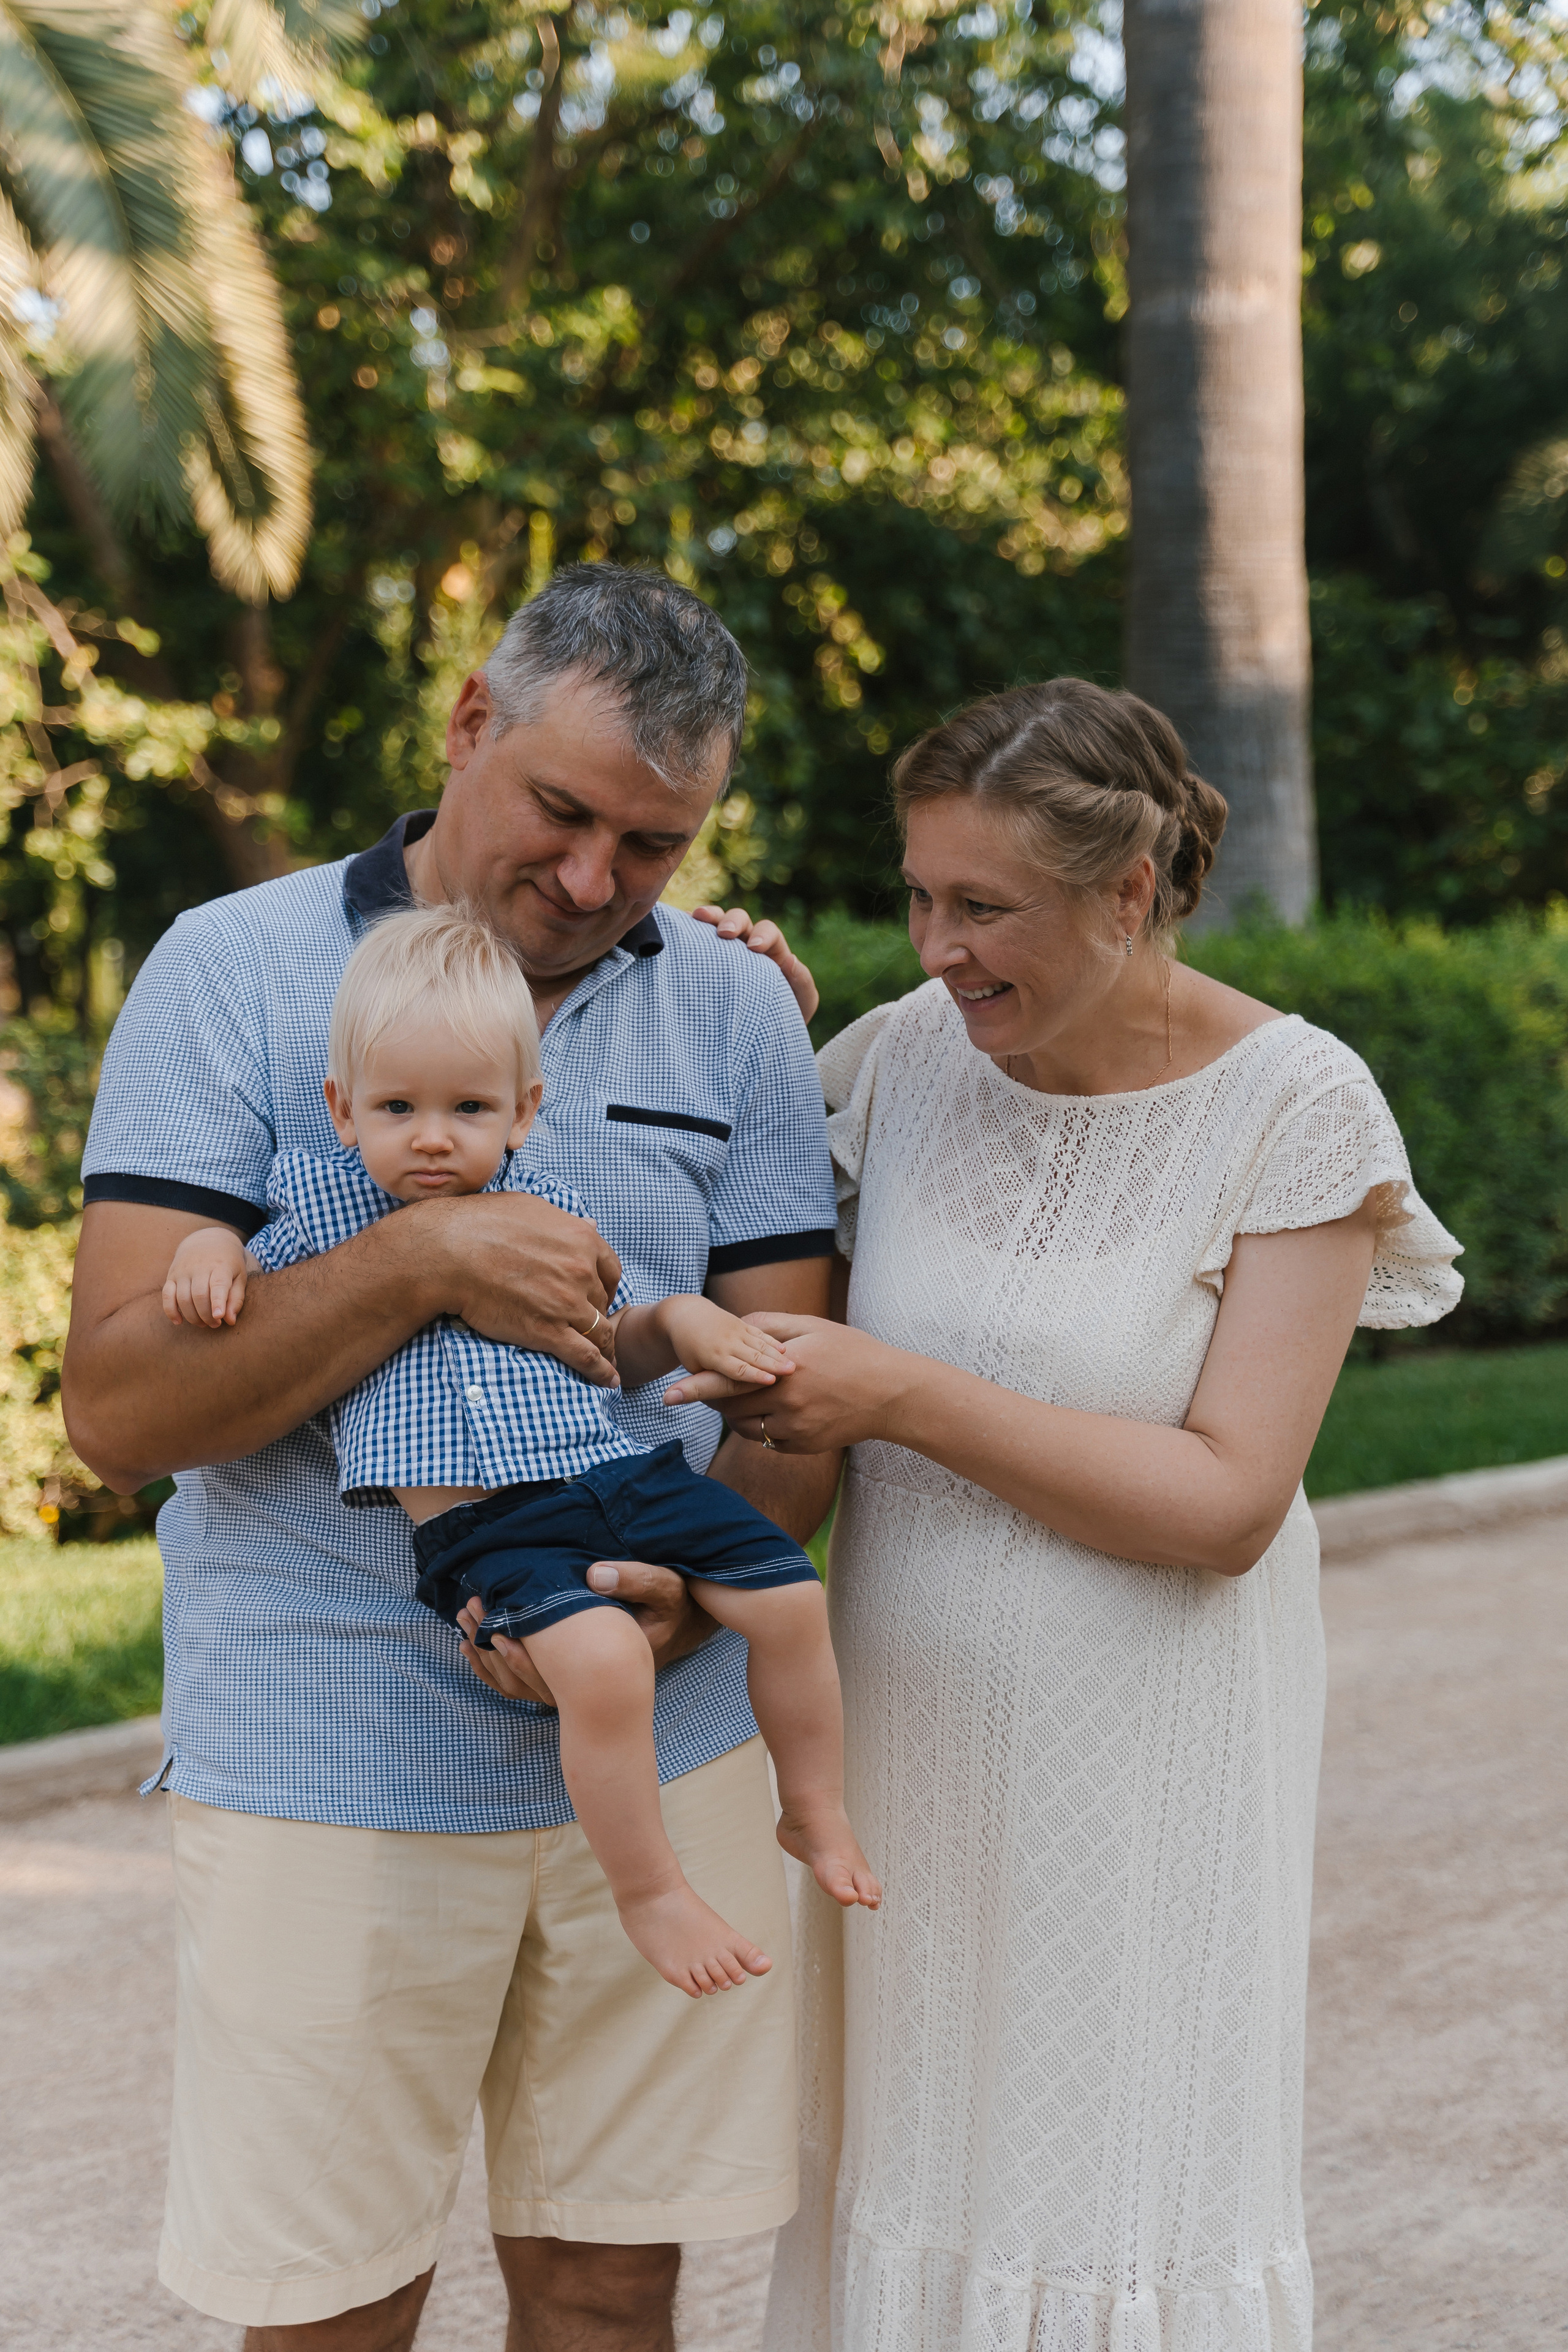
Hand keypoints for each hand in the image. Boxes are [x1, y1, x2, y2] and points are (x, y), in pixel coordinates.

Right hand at [161, 1230, 249, 1328]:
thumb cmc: (227, 1263)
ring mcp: (183, 1271)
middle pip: (199, 1295)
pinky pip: (166, 1295)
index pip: (218, 1284)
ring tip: (204, 1323)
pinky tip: (178, 1321)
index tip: (219, 1317)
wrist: (206, 1240)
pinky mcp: (171, 1275)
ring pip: (183, 1298)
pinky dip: (170, 1311)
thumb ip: (236, 1299)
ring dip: (192, 1317)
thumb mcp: (239, 1276)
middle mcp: (199, 1267)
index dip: (218, 1302)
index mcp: (221, 1265)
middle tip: (215, 1325)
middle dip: (207, 1316)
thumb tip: (230, 1321)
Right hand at [407, 1189, 621, 1386]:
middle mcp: (581, 1271)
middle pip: (602, 1301)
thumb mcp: (532, 1209)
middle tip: (589, 1325)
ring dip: (605, 1347)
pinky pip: (586, 1356)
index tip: (601, 1296)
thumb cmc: (482, 1223)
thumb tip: (591, 1225)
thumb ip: (565, 1223)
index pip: (611, 1270)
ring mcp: (566, 1303)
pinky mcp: (547, 1332)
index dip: (607, 1286)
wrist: (449, 1252)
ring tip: (609, 1359)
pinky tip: (609, 1381)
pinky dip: (601, 1371)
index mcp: (580, 1239)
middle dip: (597, 1314)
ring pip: (600, 1331)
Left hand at [456, 1561, 717, 1705]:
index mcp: (608, 1662)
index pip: (553, 1663)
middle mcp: (589, 1684)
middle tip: (469, 1610)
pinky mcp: (572, 1679)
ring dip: (489, 1656)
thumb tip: (593, 1574)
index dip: (518, 1637)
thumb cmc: (674, 1605)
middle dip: (492, 1644)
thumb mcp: (664, 1586)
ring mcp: (578, 1686)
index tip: (493, 1607)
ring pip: (522, 1685)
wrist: (684, 1624)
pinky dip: (496, 1667)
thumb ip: (634, 1578)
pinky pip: (526, 1684)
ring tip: (465, 1622)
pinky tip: (475, 1644)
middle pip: (528, 1676)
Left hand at [656, 1295, 796, 1402]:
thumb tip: (728, 1390)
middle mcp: (727, 1342)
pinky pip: (760, 1333)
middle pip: (754, 1356)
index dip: (755, 1375)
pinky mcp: (742, 1324)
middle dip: (773, 1365)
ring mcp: (736, 1331)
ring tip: (793, 1364)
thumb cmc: (687, 1346)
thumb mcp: (693, 1363)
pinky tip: (785, 1348)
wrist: (686, 1313)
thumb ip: (713, 1375)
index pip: (738, 1369)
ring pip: (760, 1344)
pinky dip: (772, 1341)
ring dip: (777, 1355)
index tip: (771, 1380)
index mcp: (714, 1355)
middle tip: (792, 1372)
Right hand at [691, 905, 818, 1024]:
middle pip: (740, 920)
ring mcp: (723, 951)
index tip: (754, 948)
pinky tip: (678, 930)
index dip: (762, 934)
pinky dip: (687, 930)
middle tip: (724, 933)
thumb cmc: (786, 1014)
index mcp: (772, 951)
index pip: (768, 931)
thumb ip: (802, 981)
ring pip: (715, 924)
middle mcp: (746, 945)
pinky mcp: (704, 960)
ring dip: (707, 917)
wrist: (764, 1034)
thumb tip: (790, 961)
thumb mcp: (803, 1002)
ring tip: (696, 917)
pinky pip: (695, 939)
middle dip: (732, 921)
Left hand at [712, 1312, 911, 1452]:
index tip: (667, 1393)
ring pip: (745, 1428)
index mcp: (787, 1370)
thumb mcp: (812, 1326)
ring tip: (740, 1396)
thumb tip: (736, 1324)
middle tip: (704, 1387)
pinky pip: (766, 1440)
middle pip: (731, 1408)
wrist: (893, 1395)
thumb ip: (769, 1324)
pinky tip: (769, 1409)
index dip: (695, 1388)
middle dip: (714, 1398)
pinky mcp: (803, 1447)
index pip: (728, 1381)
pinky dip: (759, 1426)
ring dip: (735, 1414)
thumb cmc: (853, 1352)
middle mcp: (788, 1404)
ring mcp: (796, 1430)